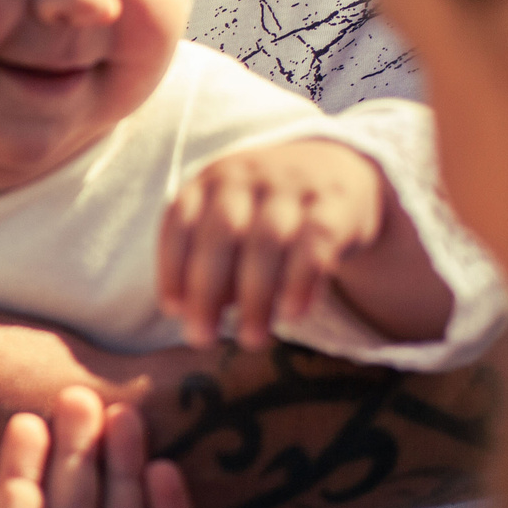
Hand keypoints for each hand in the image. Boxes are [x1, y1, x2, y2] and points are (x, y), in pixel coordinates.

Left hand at [159, 139, 397, 349]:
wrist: (336, 169)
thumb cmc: (264, 211)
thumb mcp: (230, 220)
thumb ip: (208, 261)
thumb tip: (193, 313)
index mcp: (210, 181)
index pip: (180, 220)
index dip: (171, 267)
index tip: (173, 311)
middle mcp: (247, 177)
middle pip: (222, 232)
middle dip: (207, 289)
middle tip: (202, 338)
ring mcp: (292, 187)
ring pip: (268, 240)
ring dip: (255, 296)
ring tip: (251, 339)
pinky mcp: (334, 205)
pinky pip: (315, 244)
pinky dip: (300, 282)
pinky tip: (291, 314)